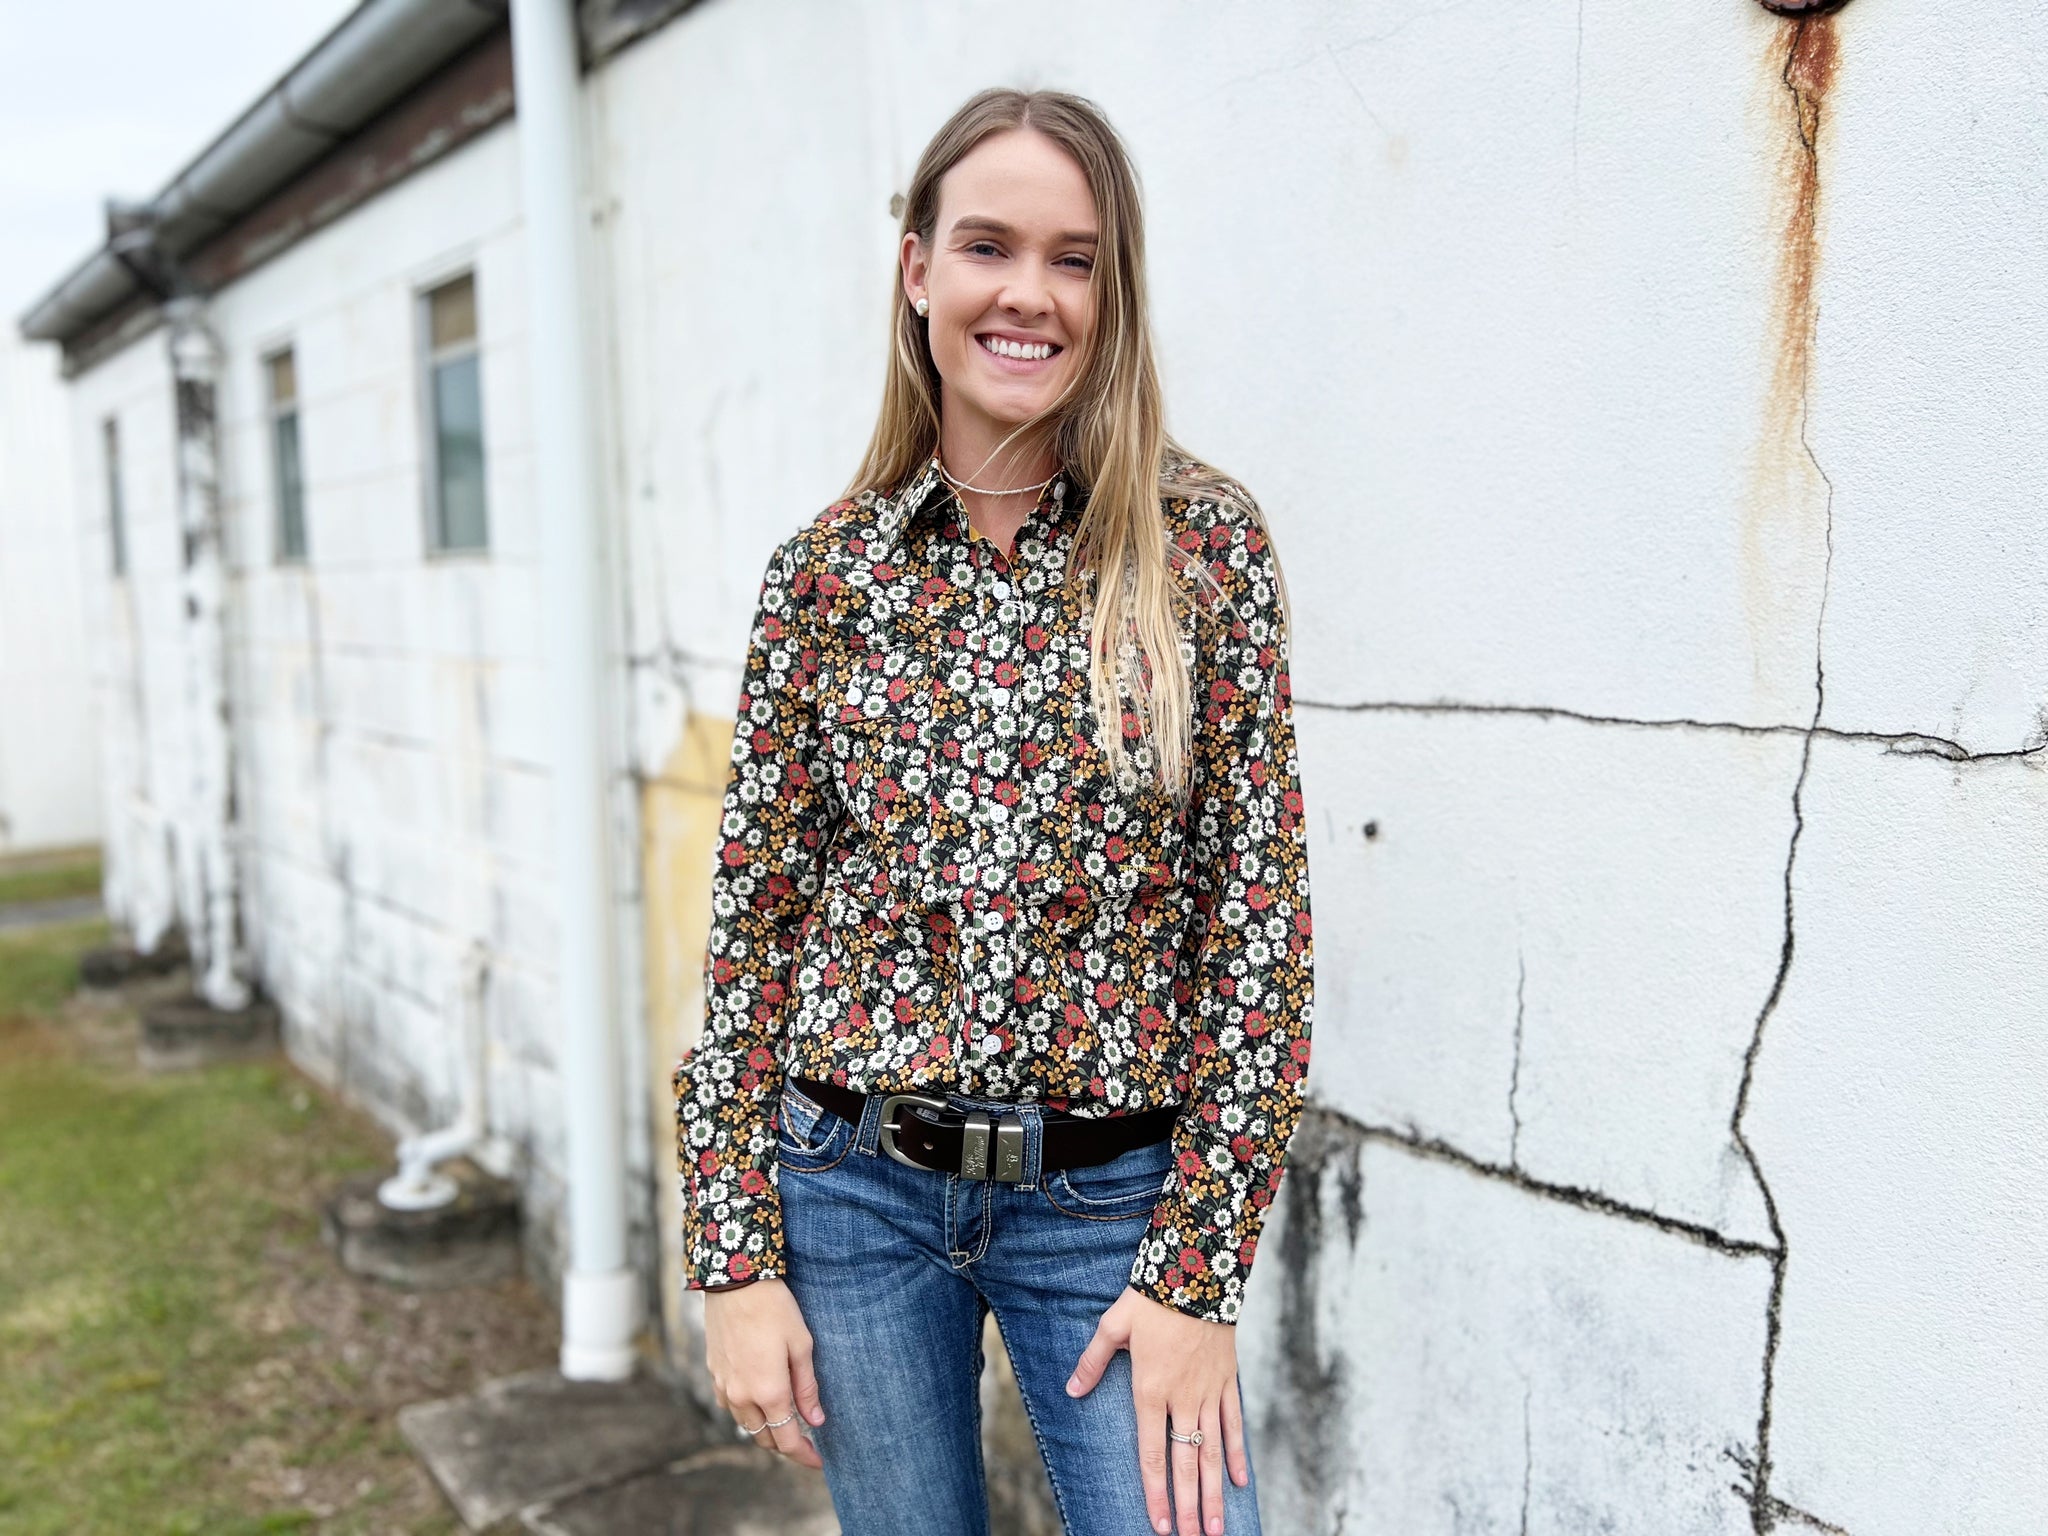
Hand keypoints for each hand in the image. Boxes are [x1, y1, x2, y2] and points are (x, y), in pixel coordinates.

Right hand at [703, 1278, 825, 1469]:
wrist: (735, 1282)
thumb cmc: (775, 1309)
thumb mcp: (801, 1346)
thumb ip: (807, 1388)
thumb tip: (816, 1421)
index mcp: (769, 1392)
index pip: (787, 1440)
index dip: (804, 1455)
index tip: (818, 1461)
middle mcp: (742, 1396)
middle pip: (764, 1438)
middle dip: (785, 1445)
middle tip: (805, 1441)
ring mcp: (724, 1386)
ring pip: (745, 1424)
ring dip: (765, 1428)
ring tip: (785, 1419)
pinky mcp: (714, 1373)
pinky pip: (731, 1405)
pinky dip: (747, 1411)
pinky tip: (759, 1398)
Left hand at [1066, 1286, 1249, 1535]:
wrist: (1198, 1270)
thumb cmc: (1151, 1297)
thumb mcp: (1112, 1325)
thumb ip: (1092, 1362)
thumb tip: (1071, 1389)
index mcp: (1150, 1390)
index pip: (1151, 1455)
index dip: (1155, 1493)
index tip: (1159, 1525)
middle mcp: (1182, 1398)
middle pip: (1186, 1464)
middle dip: (1189, 1507)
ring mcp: (1208, 1391)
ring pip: (1213, 1452)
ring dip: (1214, 1492)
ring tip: (1216, 1527)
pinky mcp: (1226, 1379)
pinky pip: (1233, 1423)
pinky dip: (1236, 1453)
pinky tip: (1239, 1481)